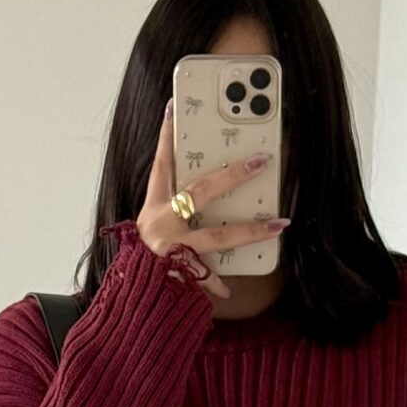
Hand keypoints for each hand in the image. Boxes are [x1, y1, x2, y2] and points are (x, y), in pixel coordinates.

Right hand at [138, 99, 288, 299]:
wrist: (127, 300)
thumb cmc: (142, 262)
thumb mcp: (151, 230)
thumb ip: (173, 212)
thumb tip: (206, 194)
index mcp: (152, 207)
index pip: (161, 164)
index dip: (166, 135)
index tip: (173, 106)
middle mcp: (160, 223)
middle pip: (200, 191)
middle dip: (232, 175)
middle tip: (260, 161)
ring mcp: (169, 248)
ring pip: (217, 235)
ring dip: (250, 229)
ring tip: (279, 224)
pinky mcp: (177, 273)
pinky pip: (205, 276)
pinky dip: (217, 283)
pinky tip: (230, 289)